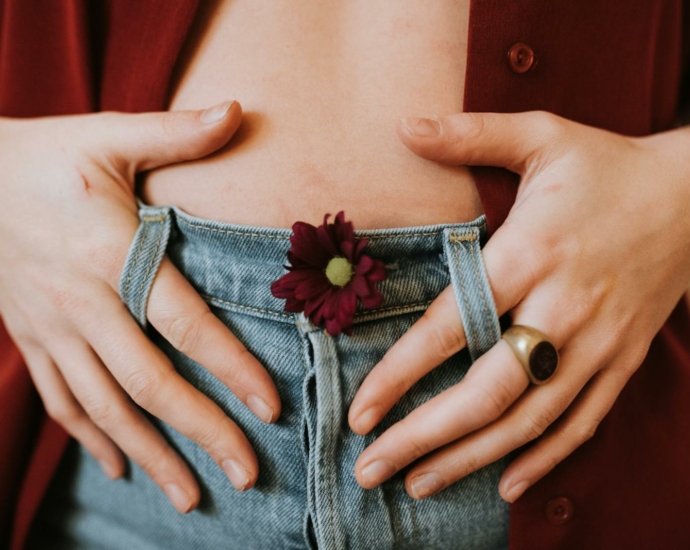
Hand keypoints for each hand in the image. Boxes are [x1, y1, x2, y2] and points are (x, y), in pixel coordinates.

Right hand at [0, 101, 281, 512]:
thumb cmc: (45, 156)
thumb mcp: (107, 134)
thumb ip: (175, 131)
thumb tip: (237, 110)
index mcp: (110, 253)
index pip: (182, 323)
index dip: (229, 367)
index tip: (269, 408)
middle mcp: (81, 302)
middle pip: (148, 381)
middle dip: (201, 431)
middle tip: (246, 474)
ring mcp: (51, 328)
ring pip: (104, 407)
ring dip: (151, 454)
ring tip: (193, 498)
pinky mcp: (31, 339)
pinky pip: (62, 401)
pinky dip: (92, 439)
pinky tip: (120, 468)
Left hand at [347, 111, 689, 501]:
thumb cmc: (607, 166)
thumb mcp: (542, 134)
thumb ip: (470, 134)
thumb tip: (403, 124)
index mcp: (532, 252)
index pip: (453, 327)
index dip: (400, 374)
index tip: (360, 411)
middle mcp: (563, 307)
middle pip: (488, 392)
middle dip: (424, 437)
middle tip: (370, 470)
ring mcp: (598, 342)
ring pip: (531, 420)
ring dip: (470, 459)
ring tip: (417, 486)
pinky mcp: (623, 360)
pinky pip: (583, 422)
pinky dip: (544, 460)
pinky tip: (506, 485)